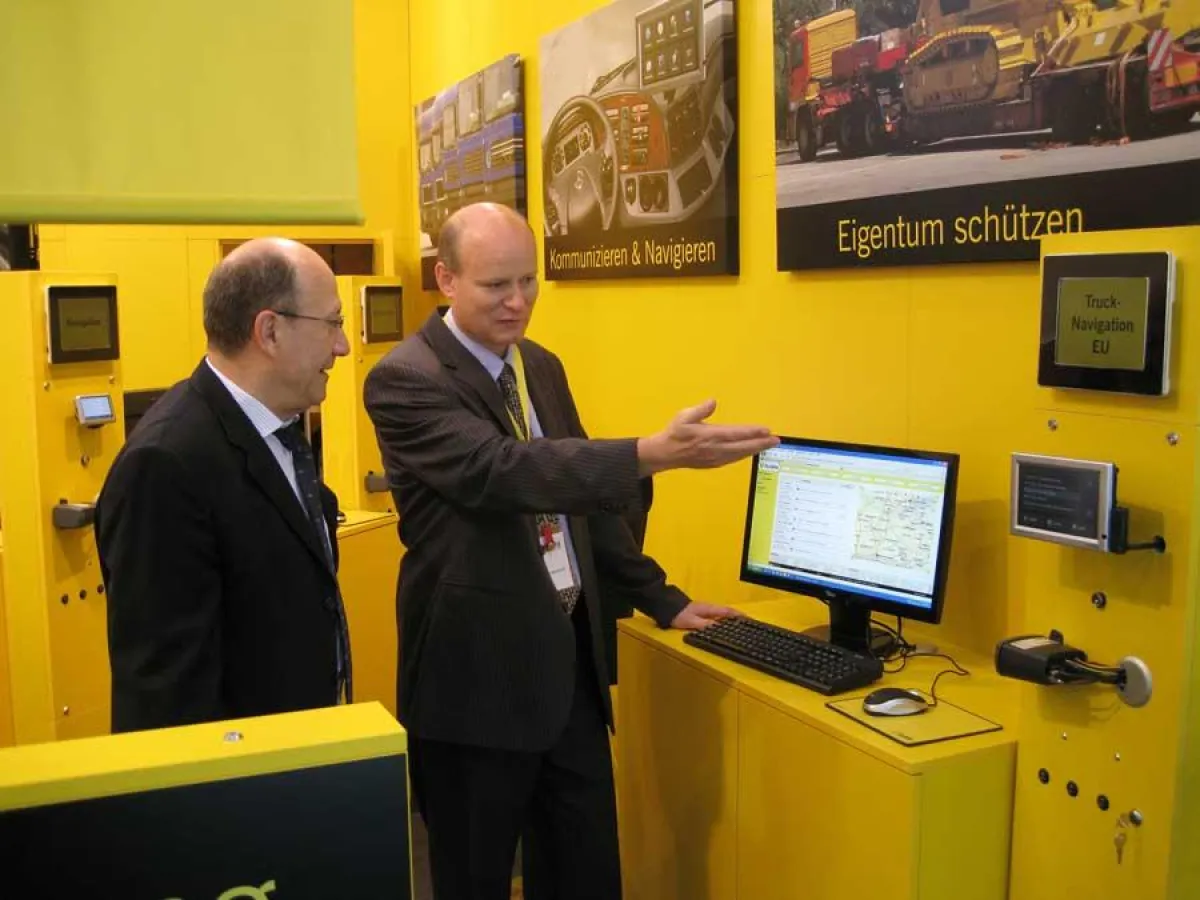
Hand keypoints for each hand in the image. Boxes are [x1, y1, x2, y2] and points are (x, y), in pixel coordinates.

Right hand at [637, 400, 778, 475]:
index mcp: (708, 436)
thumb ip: (699, 410)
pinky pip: (734, 459)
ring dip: (755, 450)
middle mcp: (714, 449)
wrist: (665, 454)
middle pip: (742, 447)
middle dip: (761, 443)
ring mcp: (715, 458)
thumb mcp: (683, 416)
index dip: (752, 432)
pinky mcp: (714, 463)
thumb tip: (712, 402)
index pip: (735, 434)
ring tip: (768, 445)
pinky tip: (751, 451)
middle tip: (776, 440)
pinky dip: (745, 455)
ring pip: (740, 454)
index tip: (766, 430)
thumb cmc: (675, 433)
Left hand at [670, 602, 742, 630]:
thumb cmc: (679, 614)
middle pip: (726, 612)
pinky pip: (715, 616)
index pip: (727, 612)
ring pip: (720, 614)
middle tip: (745, 623)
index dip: (738, 615)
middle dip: (736, 617)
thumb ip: (705, 625)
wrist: (667, 607)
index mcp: (709, 609)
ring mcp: (704, 610)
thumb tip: (719, 628)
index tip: (748, 618)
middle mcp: (709, 608)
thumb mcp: (692, 622)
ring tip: (737, 625)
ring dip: (729, 618)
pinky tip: (721, 625)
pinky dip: (721, 619)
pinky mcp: (700, 613)